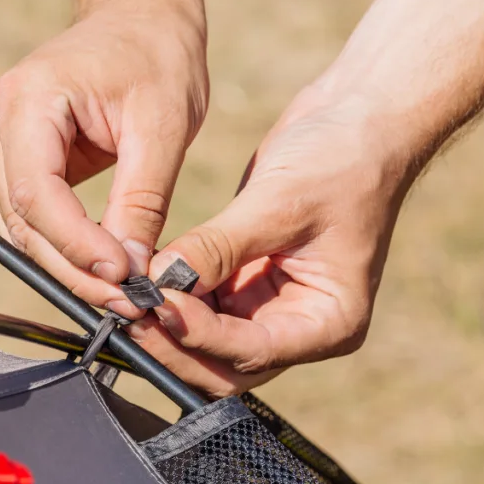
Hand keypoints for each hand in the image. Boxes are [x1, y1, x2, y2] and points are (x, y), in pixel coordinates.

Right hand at [0, 0, 207, 318]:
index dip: (75, 244)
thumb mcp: (164, 125)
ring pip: (21, 227)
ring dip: (68, 266)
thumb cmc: (154, 54)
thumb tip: (132, 271)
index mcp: (28, 99)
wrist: (137, 19)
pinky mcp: (12, 158)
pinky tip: (102, 267)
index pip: (36, 193)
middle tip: (126, 301)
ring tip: (120, 293)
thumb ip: (142, 201)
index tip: (123, 276)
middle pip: (23, 218)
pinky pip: (30, 216)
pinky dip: (64, 246)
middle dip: (74, 268)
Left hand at [128, 88, 417, 396]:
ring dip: (162, 321)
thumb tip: (159, 280)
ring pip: (201, 341)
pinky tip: (138, 273)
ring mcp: (268, 308)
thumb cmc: (342, 159)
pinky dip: (168, 294)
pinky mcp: (242, 284)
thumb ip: (217, 248)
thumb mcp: (278, 203)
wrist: (361, 119)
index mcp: (328, 323)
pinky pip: (196, 305)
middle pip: (222, 364)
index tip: (153, 303)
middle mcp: (298, 327)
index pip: (252, 352)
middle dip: (172, 342)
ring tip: (123, 291)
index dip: (197, 335)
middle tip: (124, 309)